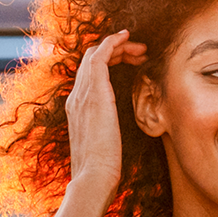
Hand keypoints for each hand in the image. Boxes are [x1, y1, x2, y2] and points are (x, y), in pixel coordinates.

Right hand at [63, 29, 147, 203]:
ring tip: (141, 49)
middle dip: (116, 52)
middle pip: (91, 60)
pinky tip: (128, 37)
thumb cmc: (102, 171)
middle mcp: (76, 97)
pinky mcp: (94, 91)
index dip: (110, 65)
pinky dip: (114, 42)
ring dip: (119, 46)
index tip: (132, 65)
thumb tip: (116, 138)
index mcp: (77, 110)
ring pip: (96, 53)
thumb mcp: (104, 148)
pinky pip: (100, 54)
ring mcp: (83, 93)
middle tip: (140, 55)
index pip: (89, 76)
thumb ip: (107, 135)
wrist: (94, 178)